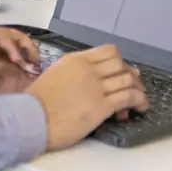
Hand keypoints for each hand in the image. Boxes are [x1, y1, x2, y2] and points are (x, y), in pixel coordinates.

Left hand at [0, 28, 38, 93]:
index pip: (0, 35)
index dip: (12, 46)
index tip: (19, 61)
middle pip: (13, 36)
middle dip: (26, 48)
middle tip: (34, 66)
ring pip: (15, 44)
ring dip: (26, 54)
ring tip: (35, 69)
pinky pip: (9, 56)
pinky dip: (21, 61)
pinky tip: (27, 72)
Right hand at [28, 45, 146, 150]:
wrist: (30, 118)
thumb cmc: (37, 100)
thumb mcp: (55, 74)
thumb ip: (74, 71)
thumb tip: (90, 78)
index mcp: (76, 60)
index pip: (109, 52)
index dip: (120, 61)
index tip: (122, 71)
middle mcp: (89, 69)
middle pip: (121, 64)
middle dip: (130, 74)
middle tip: (133, 85)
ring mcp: (96, 87)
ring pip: (128, 79)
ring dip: (138, 88)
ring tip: (140, 99)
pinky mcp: (101, 107)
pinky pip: (128, 97)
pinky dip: (139, 100)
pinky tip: (141, 107)